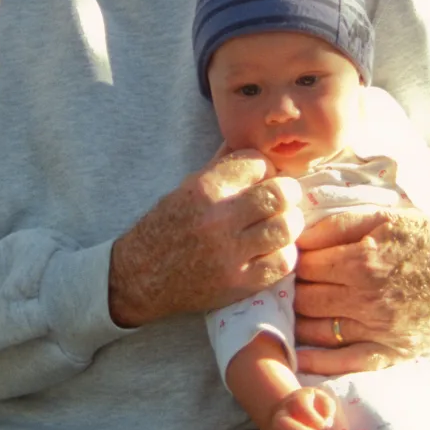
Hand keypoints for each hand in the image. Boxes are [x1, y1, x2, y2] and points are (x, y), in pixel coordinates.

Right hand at [108, 150, 305, 326]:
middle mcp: (219, 218)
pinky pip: (282, 262)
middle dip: (287, 192)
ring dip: (289, 223)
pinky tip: (272, 250)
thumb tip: (256, 147)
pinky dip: (283, 253)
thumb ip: (223, 167)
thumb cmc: (165, 227)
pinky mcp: (239, 283)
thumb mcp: (187, 188)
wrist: (140, 276)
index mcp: (205, 188)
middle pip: (280, 194)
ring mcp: (230, 253)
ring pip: (286, 227)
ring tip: (280, 224)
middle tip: (283, 199)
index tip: (262, 178)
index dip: (265, 168)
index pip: (258, 163)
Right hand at [266, 386, 335, 429]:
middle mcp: (282, 416)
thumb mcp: (321, 399)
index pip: (300, 406)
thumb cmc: (310, 406)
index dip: (313, 418)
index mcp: (295, 402)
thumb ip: (327, 406)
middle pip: (284, 425)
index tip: (324, 425)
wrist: (287, 411)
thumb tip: (327, 422)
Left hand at [293, 207, 429, 374]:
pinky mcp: (393, 352)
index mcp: (361, 262)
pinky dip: (319, 363)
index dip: (292, 263)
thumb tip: (297, 238)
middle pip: (306, 300)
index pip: (305, 267)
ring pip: (319, 331)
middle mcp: (367, 299)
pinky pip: (347, 363)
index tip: (288, 263)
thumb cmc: (423, 238)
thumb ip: (336, 226)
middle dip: (292, 292)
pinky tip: (299, 357)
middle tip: (287, 288)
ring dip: (297, 323)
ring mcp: (379, 329)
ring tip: (289, 314)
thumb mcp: (381, 217)